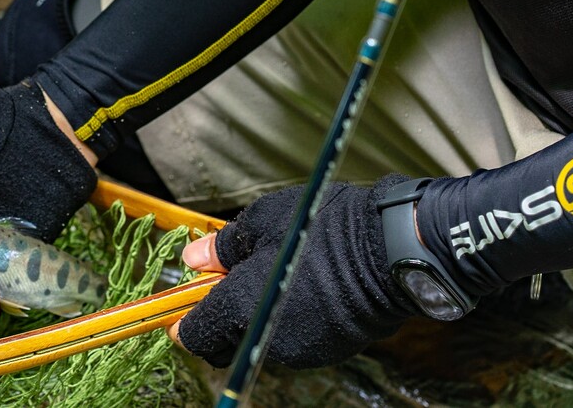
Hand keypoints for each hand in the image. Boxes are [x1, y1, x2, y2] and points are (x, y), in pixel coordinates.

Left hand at [166, 176, 417, 368]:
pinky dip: (287, 320)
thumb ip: (222, 247)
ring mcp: (300, 349)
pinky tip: (301, 288)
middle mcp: (266, 337)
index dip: (183, 322)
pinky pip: (294, 338)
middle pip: (226, 344)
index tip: (181, 307)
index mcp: (240, 307)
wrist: (392, 248)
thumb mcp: (262, 222)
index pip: (196, 336)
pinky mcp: (330, 350)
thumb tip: (194, 258)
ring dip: (254, 318)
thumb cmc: (325, 227)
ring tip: (272, 276)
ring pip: (260, 341)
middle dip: (217, 321)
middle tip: (225, 284)